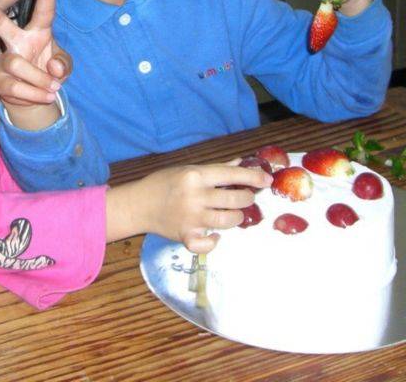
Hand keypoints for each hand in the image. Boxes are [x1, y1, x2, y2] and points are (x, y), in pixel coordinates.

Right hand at [0, 0, 71, 128]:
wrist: (37, 97)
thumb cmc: (49, 71)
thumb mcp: (64, 66)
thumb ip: (64, 64)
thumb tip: (54, 68)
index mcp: (38, 33)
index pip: (43, 12)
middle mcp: (17, 42)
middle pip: (2, 25)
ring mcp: (6, 61)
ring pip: (18, 64)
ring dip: (40, 79)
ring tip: (54, 87)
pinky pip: (16, 86)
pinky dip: (35, 94)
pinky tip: (45, 96)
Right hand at [105, 164, 272, 252]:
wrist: (138, 204)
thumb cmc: (164, 183)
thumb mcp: (188, 169)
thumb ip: (216, 169)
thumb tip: (242, 163)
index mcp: (195, 175)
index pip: (232, 174)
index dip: (253, 177)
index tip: (267, 180)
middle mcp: (195, 196)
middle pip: (235, 199)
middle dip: (247, 199)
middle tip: (246, 198)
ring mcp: (191, 218)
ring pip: (228, 221)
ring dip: (236, 217)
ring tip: (234, 214)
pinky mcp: (186, 236)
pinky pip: (209, 243)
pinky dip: (215, 241)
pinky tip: (215, 235)